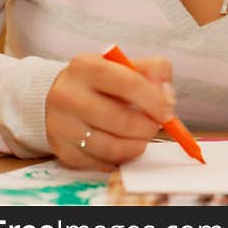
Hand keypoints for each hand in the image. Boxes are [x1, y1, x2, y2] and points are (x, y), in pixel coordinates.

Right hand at [45, 52, 175, 169]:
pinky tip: (124, 146)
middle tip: (155, 127)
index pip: (127, 83)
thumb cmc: (102, 81)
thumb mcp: (126, 65)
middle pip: (119, 120)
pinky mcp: (60, 149)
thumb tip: (166, 98)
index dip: (154, 100)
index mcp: (86, 66)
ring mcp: (60, 124)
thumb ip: (154, 71)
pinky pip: (98, 162)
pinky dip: (119, 158)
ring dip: (136, 146)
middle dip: (147, 128)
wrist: (61, 94)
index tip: (168, 112)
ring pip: (109, 146)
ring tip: (142, 137)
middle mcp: (67, 94)